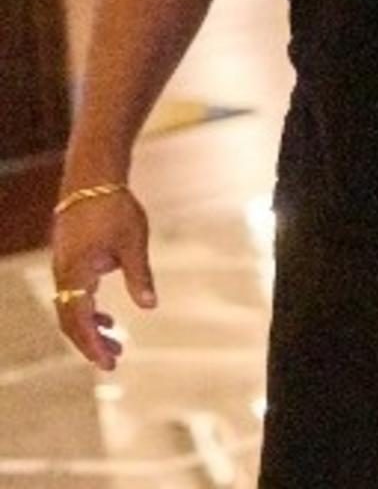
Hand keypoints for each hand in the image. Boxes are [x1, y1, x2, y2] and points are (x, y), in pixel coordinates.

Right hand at [48, 189, 154, 370]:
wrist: (92, 180)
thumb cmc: (114, 207)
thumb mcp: (134, 241)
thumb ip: (139, 276)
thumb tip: (149, 306)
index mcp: (75, 273)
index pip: (78, 319)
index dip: (91, 344)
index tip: (107, 362)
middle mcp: (63, 275)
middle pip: (70, 320)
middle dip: (90, 343)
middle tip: (114, 360)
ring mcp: (63, 269)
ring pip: (70, 309)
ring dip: (90, 329)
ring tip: (115, 344)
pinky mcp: (68, 262)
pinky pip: (72, 296)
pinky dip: (87, 311)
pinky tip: (107, 318)